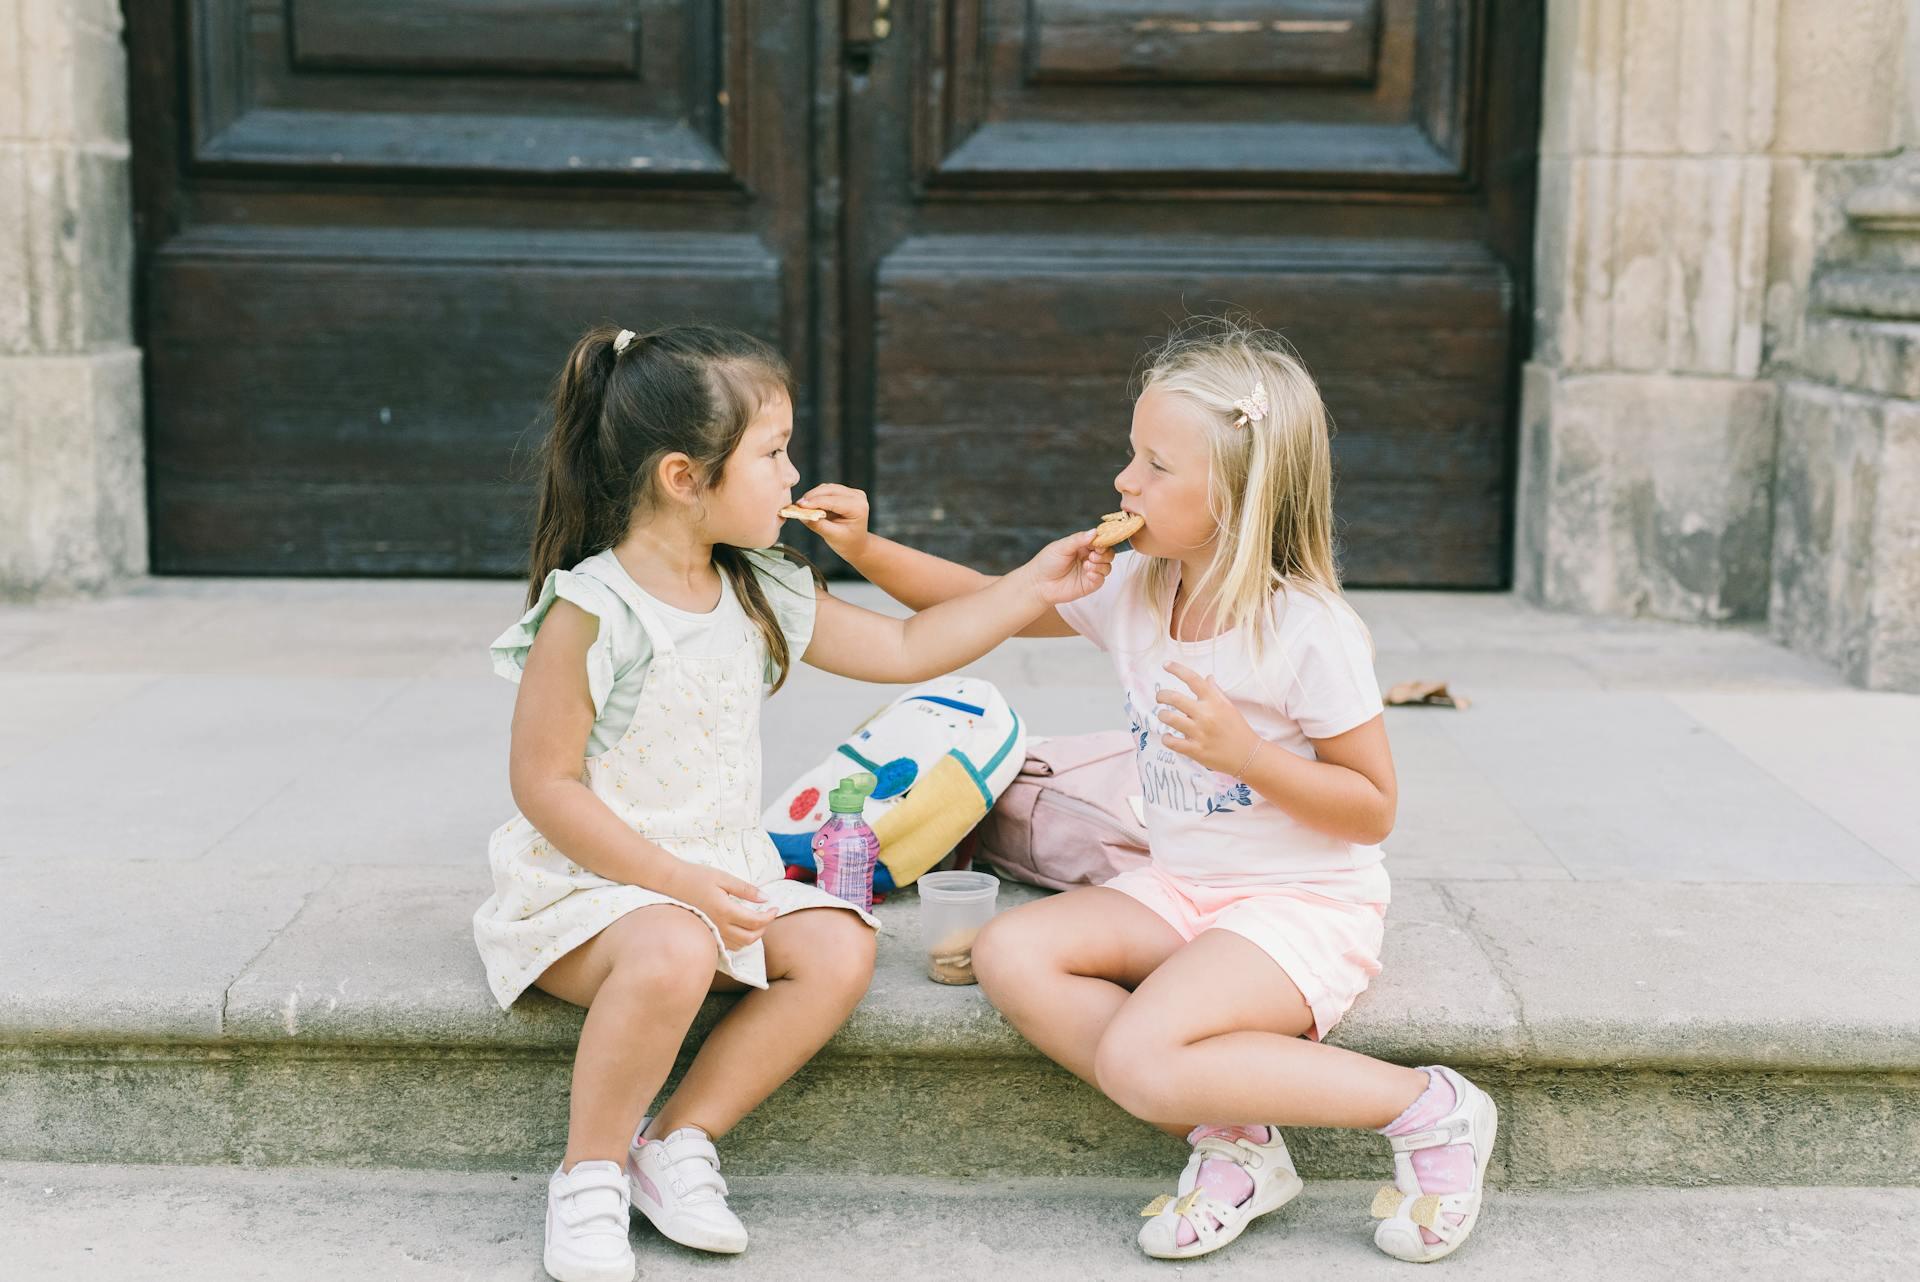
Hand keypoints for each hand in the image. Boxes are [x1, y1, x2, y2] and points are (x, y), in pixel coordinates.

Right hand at [666, 864, 775, 950]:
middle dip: (764, 928)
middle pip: (750, 938)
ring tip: (756, 922)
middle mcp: (719, 926)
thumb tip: (766, 898)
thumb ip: (746, 890)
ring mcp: (711, 933)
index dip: (770, 916)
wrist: (670, 883)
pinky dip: (739, 941)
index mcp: (726, 911)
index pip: (756, 922)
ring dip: (752, 936)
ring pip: (739, 945)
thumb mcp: (724, 878)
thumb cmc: (697, 877)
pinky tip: (740, 928)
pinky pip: (727, 946)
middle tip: (767, 915)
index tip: (775, 907)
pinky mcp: (706, 934)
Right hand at [793, 483, 871, 558]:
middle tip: (797, 505)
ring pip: (827, 488)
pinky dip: (817, 496)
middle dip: (812, 496)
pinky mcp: (846, 492)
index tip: (799, 505)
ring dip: (813, 495)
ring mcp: (853, 493)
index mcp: (858, 507)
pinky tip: (809, 504)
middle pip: (830, 490)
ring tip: (802, 506)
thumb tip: (802, 515)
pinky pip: (828, 490)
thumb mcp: (832, 536)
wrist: (856, 544)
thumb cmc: (847, 542)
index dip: (815, 502)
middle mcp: (858, 496)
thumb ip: (818, 525)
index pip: (833, 501)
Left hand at [1016, 530, 1112, 606]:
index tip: (1099, 543)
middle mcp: (1088, 557)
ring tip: (1087, 565)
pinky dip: (1098, 575)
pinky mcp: (1089, 584)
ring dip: (1100, 564)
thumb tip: (1095, 531)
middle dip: (1104, 553)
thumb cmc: (1047, 562)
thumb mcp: (1061, 547)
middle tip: (1093, 555)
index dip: (1103, 541)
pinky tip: (1088, 573)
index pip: (1100, 540)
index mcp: (1082, 546)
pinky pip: (1101, 579)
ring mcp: (1090, 571)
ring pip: (1107, 566)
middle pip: (1108, 553)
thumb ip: (1078, 539)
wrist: (1038, 583)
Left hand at [1154, 660, 1261, 775]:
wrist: (1248, 755)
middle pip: (1174, 698)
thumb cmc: (1238, 729)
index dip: (1177, 669)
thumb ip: (1215, 692)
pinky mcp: (1195, 750)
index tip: (1165, 665)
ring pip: (1169, 718)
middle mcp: (1206, 715)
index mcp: (1214, 701)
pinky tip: (1169, 736)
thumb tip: (1207, 677)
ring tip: (1165, 716)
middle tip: (1159, 697)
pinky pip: (1172, 742)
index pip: (1193, 679)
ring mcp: (1199, 733)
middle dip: (1161, 695)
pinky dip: (1166, 738)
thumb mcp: (1229, 707)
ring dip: (1162, 715)